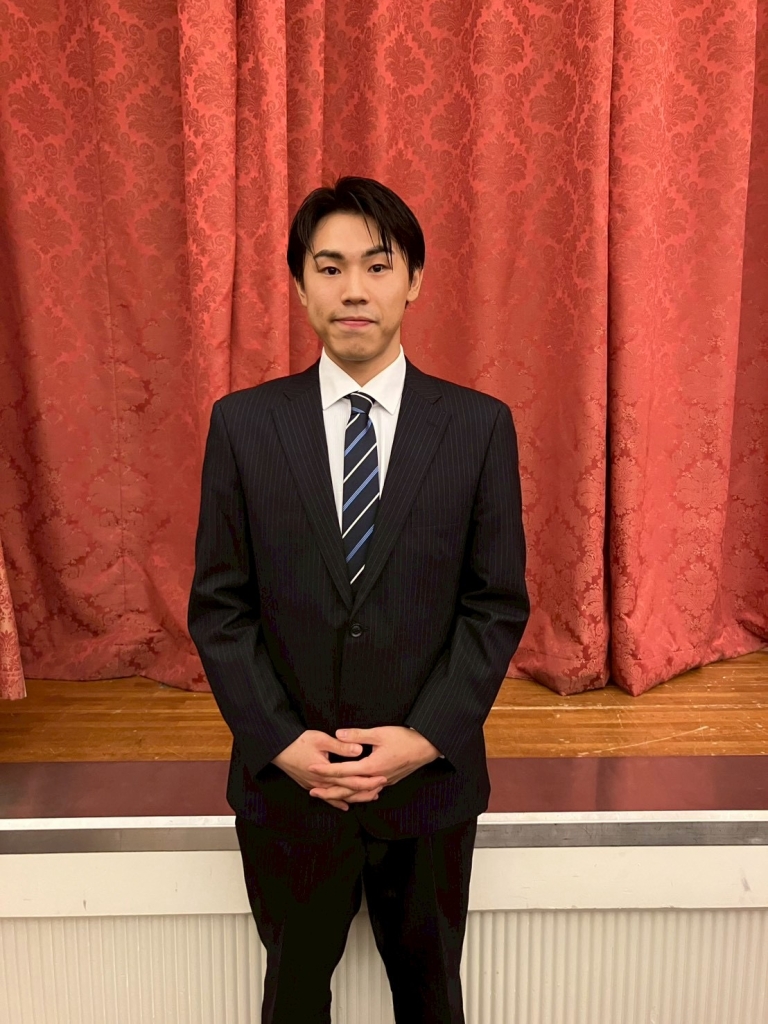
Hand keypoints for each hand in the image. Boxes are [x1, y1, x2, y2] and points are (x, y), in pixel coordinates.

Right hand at [272, 730, 387, 811]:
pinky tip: (346, 806)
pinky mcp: (310, 786)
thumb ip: (341, 746)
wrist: (277, 750)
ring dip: (355, 797)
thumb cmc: (298, 742)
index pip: (353, 780)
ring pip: (339, 797)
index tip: (383, 778)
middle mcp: (322, 784)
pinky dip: (338, 802)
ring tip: (371, 796)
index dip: (369, 780)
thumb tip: (359, 750)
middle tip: (382, 787)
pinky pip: (327, 798)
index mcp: (327, 772)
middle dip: (366, 790)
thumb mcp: (321, 739)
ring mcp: (315, 787)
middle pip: (348, 791)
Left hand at [307, 726, 440, 807]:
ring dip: (342, 796)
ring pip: (359, 795)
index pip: (343, 771)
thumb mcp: (380, 733)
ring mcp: (384, 782)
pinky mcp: (389, 781)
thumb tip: (338, 733)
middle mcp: (376, 778)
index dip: (326, 771)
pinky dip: (358, 795)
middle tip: (312, 791)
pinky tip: (353, 794)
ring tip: (328, 796)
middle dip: (329, 791)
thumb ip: (357, 735)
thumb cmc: (405, 738)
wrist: (427, 747)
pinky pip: (369, 793)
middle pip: (348, 790)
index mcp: (372, 766)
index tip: (311, 769)